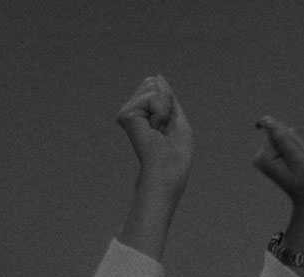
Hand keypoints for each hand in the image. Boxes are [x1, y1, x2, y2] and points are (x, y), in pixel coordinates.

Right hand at [115, 75, 192, 189]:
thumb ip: (167, 97)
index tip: (169, 124)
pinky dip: (161, 112)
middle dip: (167, 103)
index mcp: (145, 113)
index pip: (157, 87)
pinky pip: (152, 98)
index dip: (170, 101)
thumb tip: (157, 77)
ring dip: (165, 109)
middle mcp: (133, 111)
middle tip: (164, 128)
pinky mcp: (126, 115)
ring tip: (159, 130)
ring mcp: (128, 112)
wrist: (168, 171)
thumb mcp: (177, 118)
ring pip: (153, 87)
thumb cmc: (176, 153)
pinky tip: (154, 130)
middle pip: (153, 83)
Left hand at [253, 116, 303, 208]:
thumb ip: (282, 138)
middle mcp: (261, 156)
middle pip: (280, 133)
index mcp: (263, 156)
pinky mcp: (273, 156)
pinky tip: (300, 164)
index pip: (277, 131)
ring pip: (286, 138)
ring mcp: (266, 156)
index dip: (293, 140)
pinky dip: (298, 151)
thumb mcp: (297, 157)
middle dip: (296, 144)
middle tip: (302, 163)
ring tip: (302, 165)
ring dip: (298, 148)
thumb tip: (267, 120)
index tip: (297, 159)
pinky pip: (288, 143)